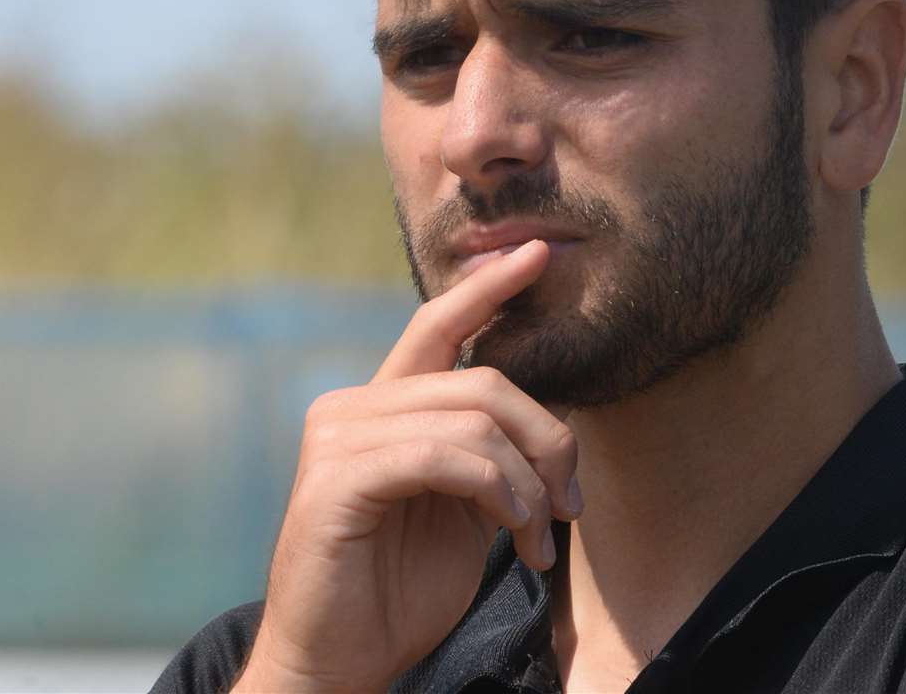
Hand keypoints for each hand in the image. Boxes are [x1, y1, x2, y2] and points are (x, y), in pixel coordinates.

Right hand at [232, 240, 580, 692]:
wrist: (340, 664)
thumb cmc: (400, 589)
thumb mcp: (465, 510)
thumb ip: (491, 456)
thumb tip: (551, 425)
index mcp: (383, 404)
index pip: (438, 325)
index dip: (490, 287)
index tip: (539, 253)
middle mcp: (353, 405)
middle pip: (483, 382)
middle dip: (547, 439)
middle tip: (568, 504)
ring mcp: (338, 438)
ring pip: (472, 420)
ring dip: (526, 483)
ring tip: (537, 536)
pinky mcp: (336, 479)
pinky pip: (442, 457)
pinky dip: (496, 491)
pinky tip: (512, 532)